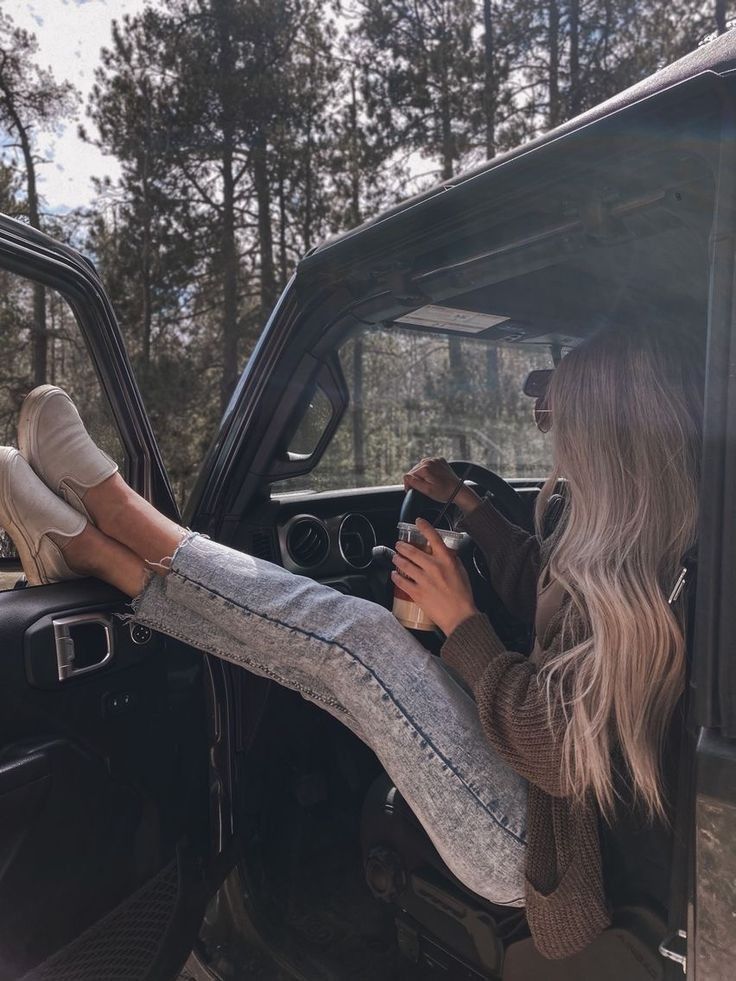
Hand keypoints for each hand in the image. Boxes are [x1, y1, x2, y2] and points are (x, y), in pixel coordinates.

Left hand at [392, 518, 477, 635]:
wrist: (460, 617)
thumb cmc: (463, 595)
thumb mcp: (462, 572)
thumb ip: (452, 560)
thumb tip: (445, 552)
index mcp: (447, 561)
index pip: (434, 538)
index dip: (425, 527)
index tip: (418, 521)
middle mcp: (434, 568)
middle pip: (413, 552)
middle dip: (402, 546)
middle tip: (399, 545)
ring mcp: (424, 580)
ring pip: (405, 565)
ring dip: (397, 560)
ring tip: (395, 558)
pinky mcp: (417, 593)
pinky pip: (402, 582)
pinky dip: (396, 577)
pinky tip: (394, 574)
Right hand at [403, 458, 480, 513]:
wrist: (458, 490)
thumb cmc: (443, 492)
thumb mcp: (427, 490)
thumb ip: (414, 483)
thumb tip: (406, 477)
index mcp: (425, 468)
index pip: (408, 475)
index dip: (409, 485)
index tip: (414, 491)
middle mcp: (429, 461)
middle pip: (414, 471)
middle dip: (417, 479)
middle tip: (424, 488)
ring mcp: (435, 459)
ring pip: (421, 467)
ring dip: (423, 475)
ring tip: (430, 483)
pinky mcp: (440, 460)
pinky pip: (429, 465)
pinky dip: (429, 471)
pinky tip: (435, 478)